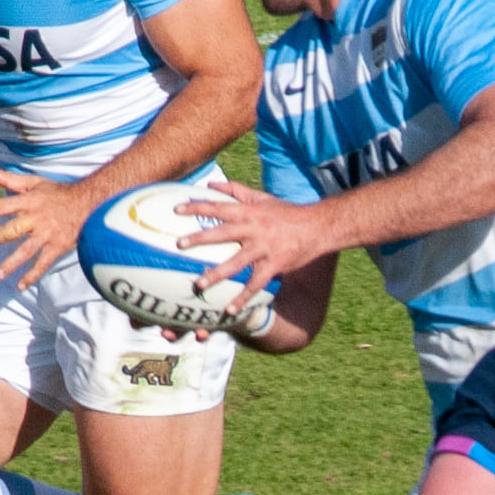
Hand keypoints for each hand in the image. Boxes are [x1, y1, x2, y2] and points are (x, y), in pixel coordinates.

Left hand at [0, 163, 91, 290]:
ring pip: (26, 251)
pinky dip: (32, 275)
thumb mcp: (34, 182)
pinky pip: (43, 263)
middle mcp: (37, 218)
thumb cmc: (58, 192)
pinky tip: (20, 286)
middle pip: (12, 230)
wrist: (90, 203)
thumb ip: (9, 178)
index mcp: (29, 201)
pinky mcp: (58, 246)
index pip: (2, 205)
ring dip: (11, 263)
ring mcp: (48, 234)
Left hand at [175, 181, 323, 311]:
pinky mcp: (275, 265)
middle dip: (200, 238)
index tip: (176, 209)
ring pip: (236, 262)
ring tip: (198, 284)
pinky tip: (230, 310)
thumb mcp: (262, 198)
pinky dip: (243, 298)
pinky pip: (256, 284)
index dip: (197, 206)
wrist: (317, 227)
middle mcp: (254, 229)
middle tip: (179, 244)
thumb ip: (236, 191)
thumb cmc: (286, 213)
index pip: (218, 206)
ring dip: (216, 273)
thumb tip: (211, 184)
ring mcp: (264, 248)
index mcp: (249, 212)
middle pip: (222, 233)